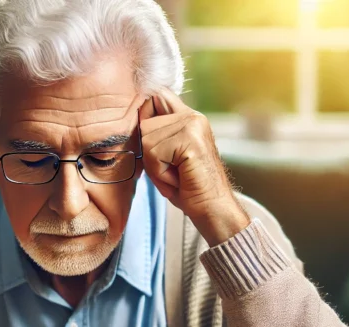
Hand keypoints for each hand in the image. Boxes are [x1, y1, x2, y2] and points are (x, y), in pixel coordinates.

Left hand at [139, 87, 251, 245]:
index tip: (152, 141)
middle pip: (145, 123)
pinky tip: (178, 179)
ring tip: (175, 175)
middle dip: (149, 153)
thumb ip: (156, 135)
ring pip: (146, 140)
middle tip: (170, 170)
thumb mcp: (168, 156)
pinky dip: (160, 173)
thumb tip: (136, 120)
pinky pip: (153, 153)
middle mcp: (192, 116)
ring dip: (155, 166)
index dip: (146, 114)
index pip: (157, 96)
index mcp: (189, 117)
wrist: (212, 208)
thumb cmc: (188, 187)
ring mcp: (192, 125)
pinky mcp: (190, 139)